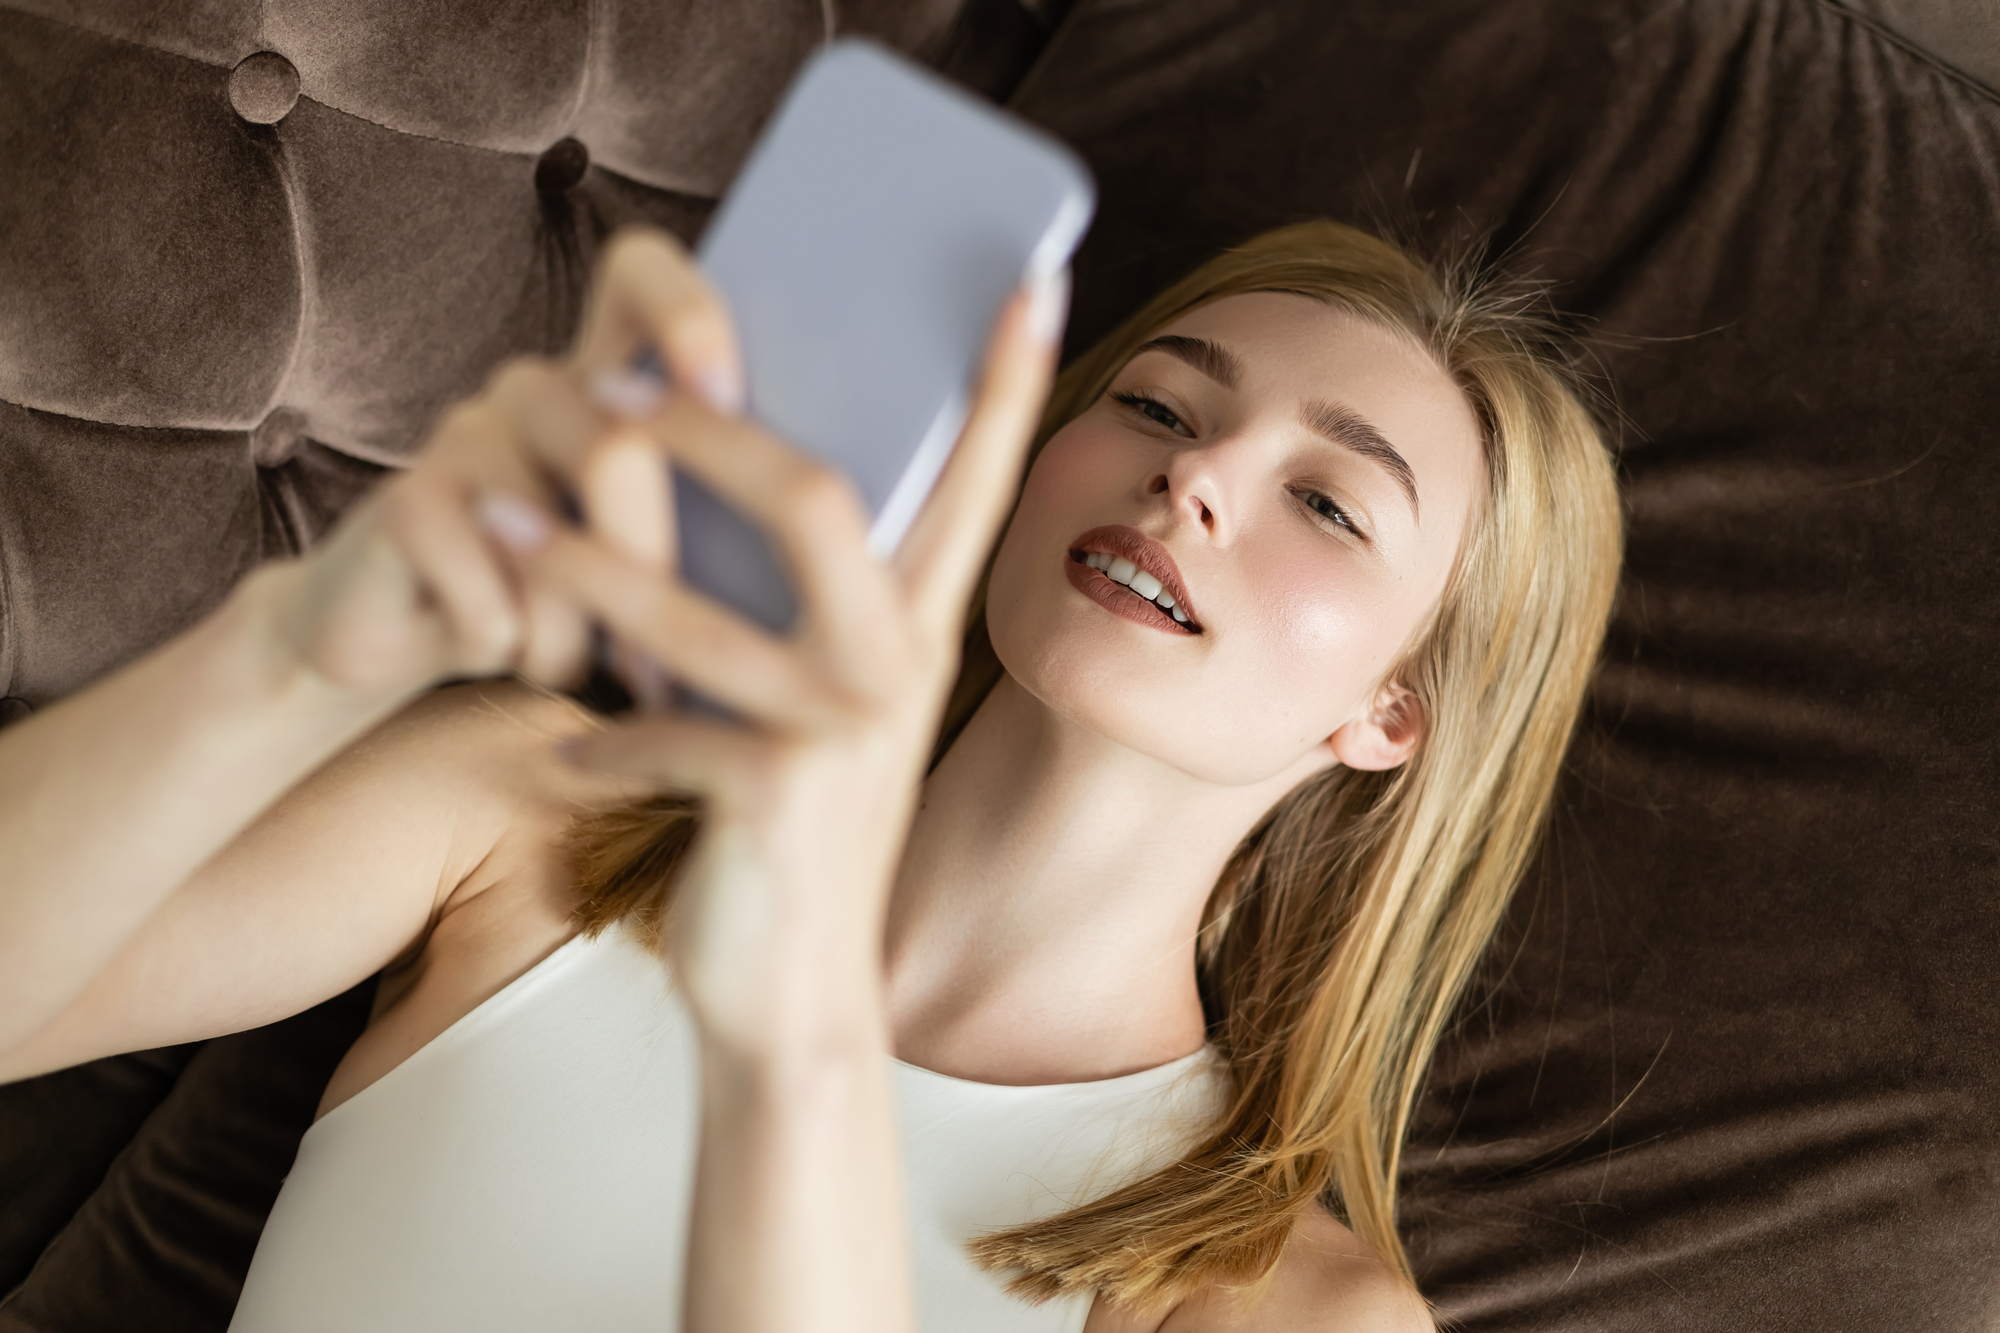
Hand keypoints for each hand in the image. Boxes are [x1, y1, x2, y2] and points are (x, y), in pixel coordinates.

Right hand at [261, 228, 745, 699]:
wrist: (399, 645)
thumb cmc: (552, 606)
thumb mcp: (643, 566)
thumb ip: (711, 523)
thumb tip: (818, 536)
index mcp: (605, 387)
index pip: (639, 273)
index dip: (686, 315)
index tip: (727, 401)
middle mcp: (536, 391)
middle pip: (618, 446)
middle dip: (644, 573)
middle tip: (653, 668)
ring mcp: (465, 434)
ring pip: (554, 530)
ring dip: (569, 633)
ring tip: (557, 663)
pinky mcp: (404, 499)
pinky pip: (490, 583)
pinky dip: (504, 642)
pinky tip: (487, 646)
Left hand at [506, 261, 1066, 1047]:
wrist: (793, 993)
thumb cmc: (793, 823)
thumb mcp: (819, 705)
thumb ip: (799, 607)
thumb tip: (727, 470)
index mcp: (916, 630)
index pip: (976, 482)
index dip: (1002, 380)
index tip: (1033, 272)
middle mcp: (897, 668)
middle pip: (820, 501)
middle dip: (708, 433)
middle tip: (608, 388)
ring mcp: (843, 734)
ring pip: (701, 614)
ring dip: (587, 564)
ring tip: (498, 514)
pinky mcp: (773, 798)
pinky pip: (653, 732)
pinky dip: (590, 737)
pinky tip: (558, 749)